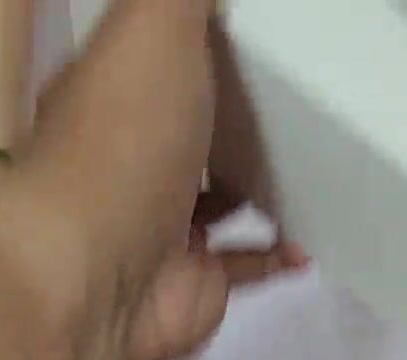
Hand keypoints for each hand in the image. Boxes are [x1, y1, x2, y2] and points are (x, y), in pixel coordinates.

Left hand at [9, 0, 302, 359]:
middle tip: (293, 96)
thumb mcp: (151, 29)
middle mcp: (127, 158)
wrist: (91, 277)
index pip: (147, 59)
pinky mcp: (191, 282)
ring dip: (260, 186)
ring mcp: (159, 225)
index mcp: (108, 93)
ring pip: (215, 199)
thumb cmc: (119, 142)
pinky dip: (278, 252)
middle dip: (230, 117)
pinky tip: (310, 233)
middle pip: (185, 130)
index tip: (243, 31)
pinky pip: (244, 263)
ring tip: (314, 160)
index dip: (186, 43)